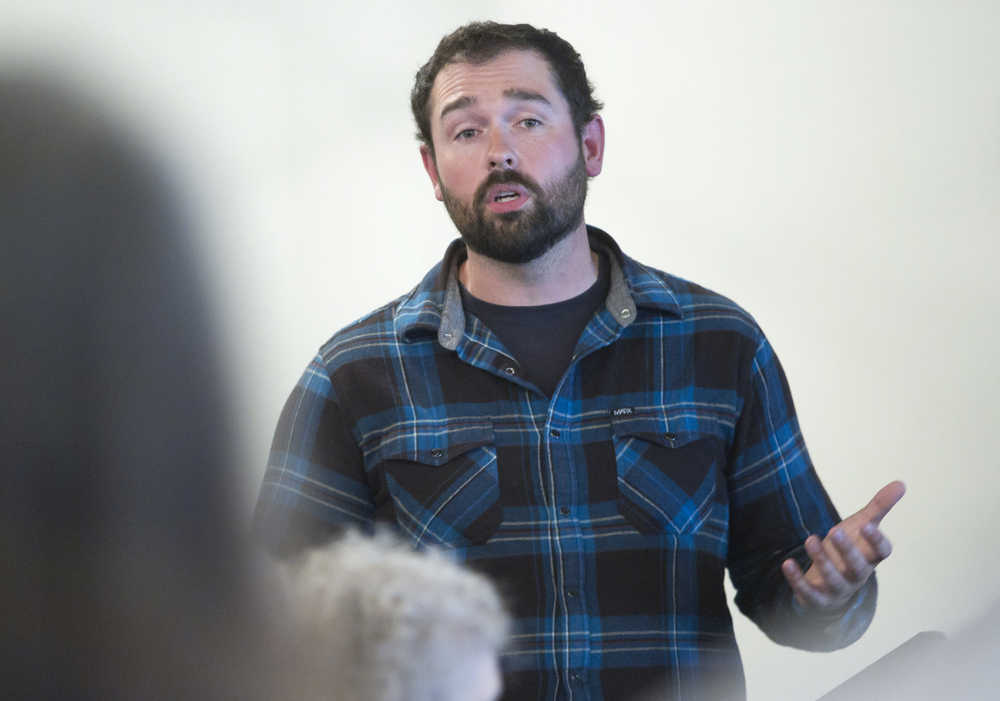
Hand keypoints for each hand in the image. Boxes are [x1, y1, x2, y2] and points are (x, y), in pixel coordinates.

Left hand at [781, 480, 904, 610]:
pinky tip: (787, 563)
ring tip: (810, 539)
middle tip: (834, 531)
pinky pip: (809, 593)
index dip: (876, 541)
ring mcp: (838, 589)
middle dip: (847, 551)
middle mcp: (857, 575)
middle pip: (858, 567)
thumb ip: (879, 507)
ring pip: (834, 580)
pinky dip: (798, 580)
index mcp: (869, 557)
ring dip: (822, 561)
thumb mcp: (861, 527)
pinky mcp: (818, 598)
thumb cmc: (848, 551)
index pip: (881, 553)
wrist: (829, 585)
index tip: (867, 525)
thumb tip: (901, 483)